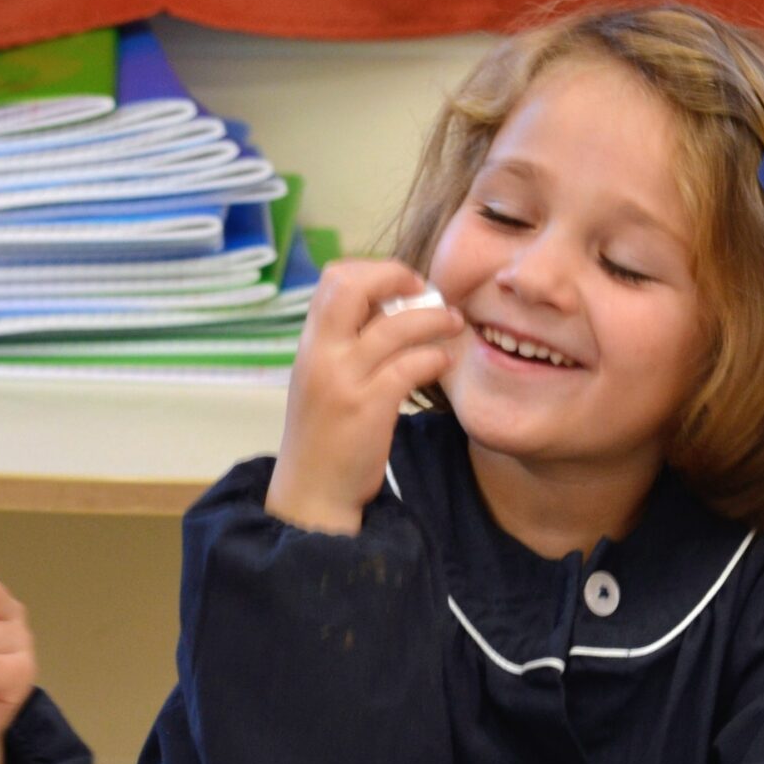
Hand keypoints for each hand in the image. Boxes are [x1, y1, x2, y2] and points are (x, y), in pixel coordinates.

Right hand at [266, 261, 464, 534]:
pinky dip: (433, 356)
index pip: (334, 278)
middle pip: (352, 286)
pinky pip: (409, 366)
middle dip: (396, 277)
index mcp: (310, 344)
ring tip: (453, 322)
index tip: (403, 284)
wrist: (313, 492)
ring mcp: (343, 381)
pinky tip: (442, 361)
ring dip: (432, 317)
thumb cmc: (325, 436)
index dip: (374, 270)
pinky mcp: (368, 409)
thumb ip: (344, 344)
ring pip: (393, 326)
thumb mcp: (322, 380)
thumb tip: (387, 306)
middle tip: (427, 291)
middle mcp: (321, 355)